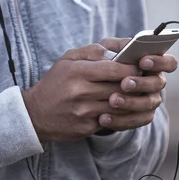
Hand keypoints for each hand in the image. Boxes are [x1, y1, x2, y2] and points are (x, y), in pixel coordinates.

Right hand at [22, 43, 137, 142]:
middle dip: (134, 83)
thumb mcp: (67, 59)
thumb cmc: (55, 82)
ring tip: (136, 93)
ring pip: (118, 105)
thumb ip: (92, 51)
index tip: (139, 66)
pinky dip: (119, 113)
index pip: (114, 69)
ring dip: (130, 100)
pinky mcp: (86, 128)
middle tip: (143, 79)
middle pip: (119, 87)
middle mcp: (81, 92)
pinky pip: (111, 120)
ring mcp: (84, 112)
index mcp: (78, 71)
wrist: (35, 114)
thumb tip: (117, 52)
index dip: (131, 68)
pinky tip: (122, 107)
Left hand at [98, 37, 177, 131]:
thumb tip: (120, 52)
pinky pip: (136, 121)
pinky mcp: (140, 117)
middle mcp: (155, 82)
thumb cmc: (105, 60)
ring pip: (148, 104)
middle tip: (124, 83)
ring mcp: (150, 100)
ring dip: (130, 102)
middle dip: (141, 83)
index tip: (143, 62)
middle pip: (158, 84)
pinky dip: (120, 120)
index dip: (160, 62)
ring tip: (112, 101)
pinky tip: (104, 117)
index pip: (169, 62)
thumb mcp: (107, 49)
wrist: (95, 85)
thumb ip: (114, 47)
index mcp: (152, 62)